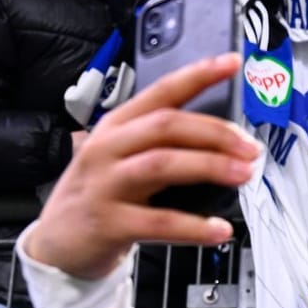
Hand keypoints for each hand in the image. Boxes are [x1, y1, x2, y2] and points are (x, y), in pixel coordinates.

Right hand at [23, 53, 256, 278]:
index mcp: (116, 126)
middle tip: (250, 147)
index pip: (161, 91)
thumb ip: (162, 145)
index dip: (198, 75)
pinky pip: (158, 222)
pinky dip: (193, 226)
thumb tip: (223, 140)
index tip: (231, 63)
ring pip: (162, 164)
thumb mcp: (122, 159)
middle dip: (215, 132)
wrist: (57, 245)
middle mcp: (108, 149)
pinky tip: (218, 229)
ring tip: (243, 175)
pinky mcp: (108, 223)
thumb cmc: (99, 197)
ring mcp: (105, 185)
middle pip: (167, 126)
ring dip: (210, 166)